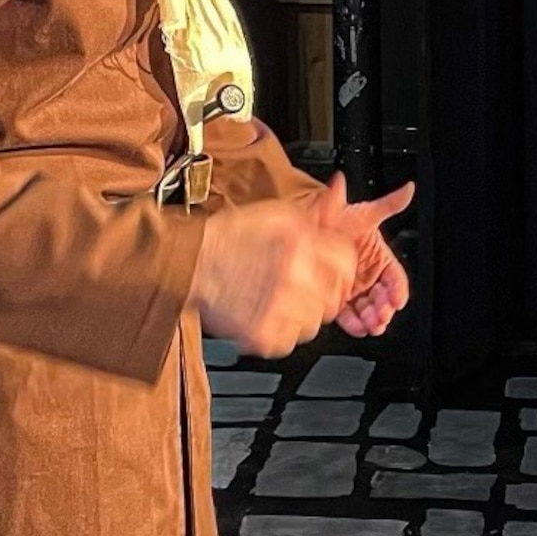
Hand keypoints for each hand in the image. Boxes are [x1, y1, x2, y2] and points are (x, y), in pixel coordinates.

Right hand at [190, 200, 359, 358]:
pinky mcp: (263, 335)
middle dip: (322, 289)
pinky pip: (290, 342)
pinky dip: (280, 331)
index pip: (347, 262)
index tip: (330, 266)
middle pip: (335, 297)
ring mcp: (279, 311)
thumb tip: (341, 194)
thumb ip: (316, 212)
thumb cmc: (228, 236)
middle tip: (301, 284)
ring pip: (315, 323)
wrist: (189, 262)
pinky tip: (266, 313)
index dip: (339, 263)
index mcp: (300, 246)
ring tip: (279, 299)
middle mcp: (294, 279)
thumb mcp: (277, 213)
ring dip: (302, 313)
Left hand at [310, 172, 413, 335]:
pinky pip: (349, 314)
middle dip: (385, 308)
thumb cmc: (338, 219)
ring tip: (371, 324)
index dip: (398, 289)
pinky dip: (354, 323)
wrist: (306, 226)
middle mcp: (368, 275)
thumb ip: (386, 205)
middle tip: (382, 314)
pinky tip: (357, 327)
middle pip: (383, 297)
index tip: (397, 299)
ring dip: (372, 319)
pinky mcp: (337, 299)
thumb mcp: (362, 213)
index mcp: (379, 258)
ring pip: (368, 309)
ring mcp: (353, 288)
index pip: (395, 277)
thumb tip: (408, 190)